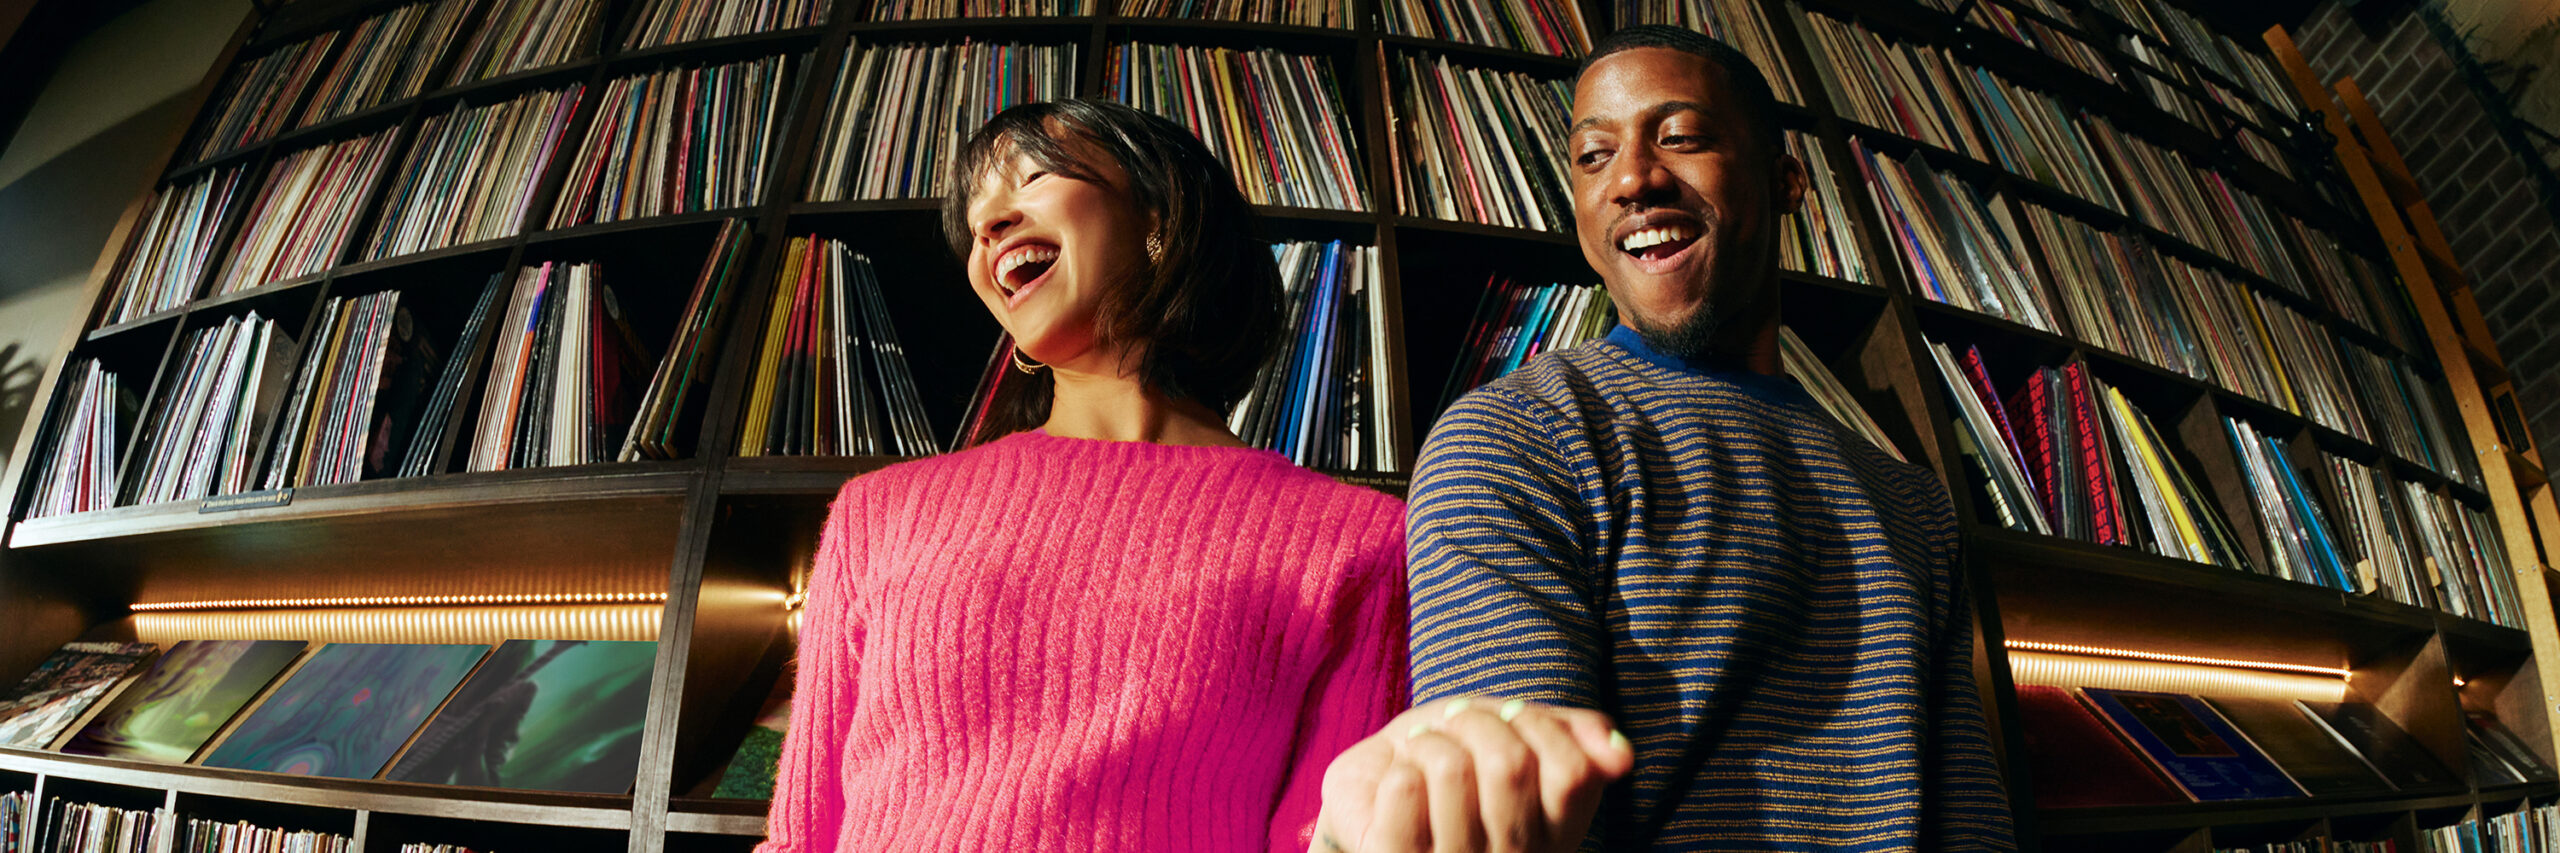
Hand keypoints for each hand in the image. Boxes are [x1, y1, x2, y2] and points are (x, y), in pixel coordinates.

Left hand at [1307, 696, 1633, 852]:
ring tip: (1422, 754)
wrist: (1378, 786)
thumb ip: (1576, 736)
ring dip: (1428, 741)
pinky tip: (1398, 781)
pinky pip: (1405, 789)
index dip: (1537, 724)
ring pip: (1452, 770)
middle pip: (1508, 764)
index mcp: (1558, 833)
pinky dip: (1397, 764)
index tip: (1509, 720)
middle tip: (1453, 727)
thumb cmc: (1458, 758)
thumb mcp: (1520, 733)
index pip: (1574, 770)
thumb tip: (1622, 754)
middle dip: (1473, 721)